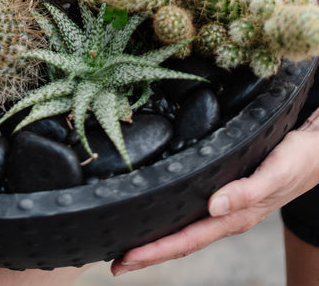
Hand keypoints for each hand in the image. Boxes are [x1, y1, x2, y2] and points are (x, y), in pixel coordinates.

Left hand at [111, 108, 318, 276]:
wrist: (317, 150)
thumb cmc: (297, 160)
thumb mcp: (274, 173)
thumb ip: (247, 193)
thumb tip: (214, 207)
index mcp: (235, 216)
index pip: (188, 239)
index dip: (155, 251)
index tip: (127, 259)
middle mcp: (227, 216)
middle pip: (182, 241)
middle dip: (148, 254)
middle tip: (115, 263)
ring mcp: (227, 208)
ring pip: (187, 230)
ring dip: (158, 241)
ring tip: (129, 247)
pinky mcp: (228, 192)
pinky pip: (195, 213)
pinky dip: (173, 220)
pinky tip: (160, 218)